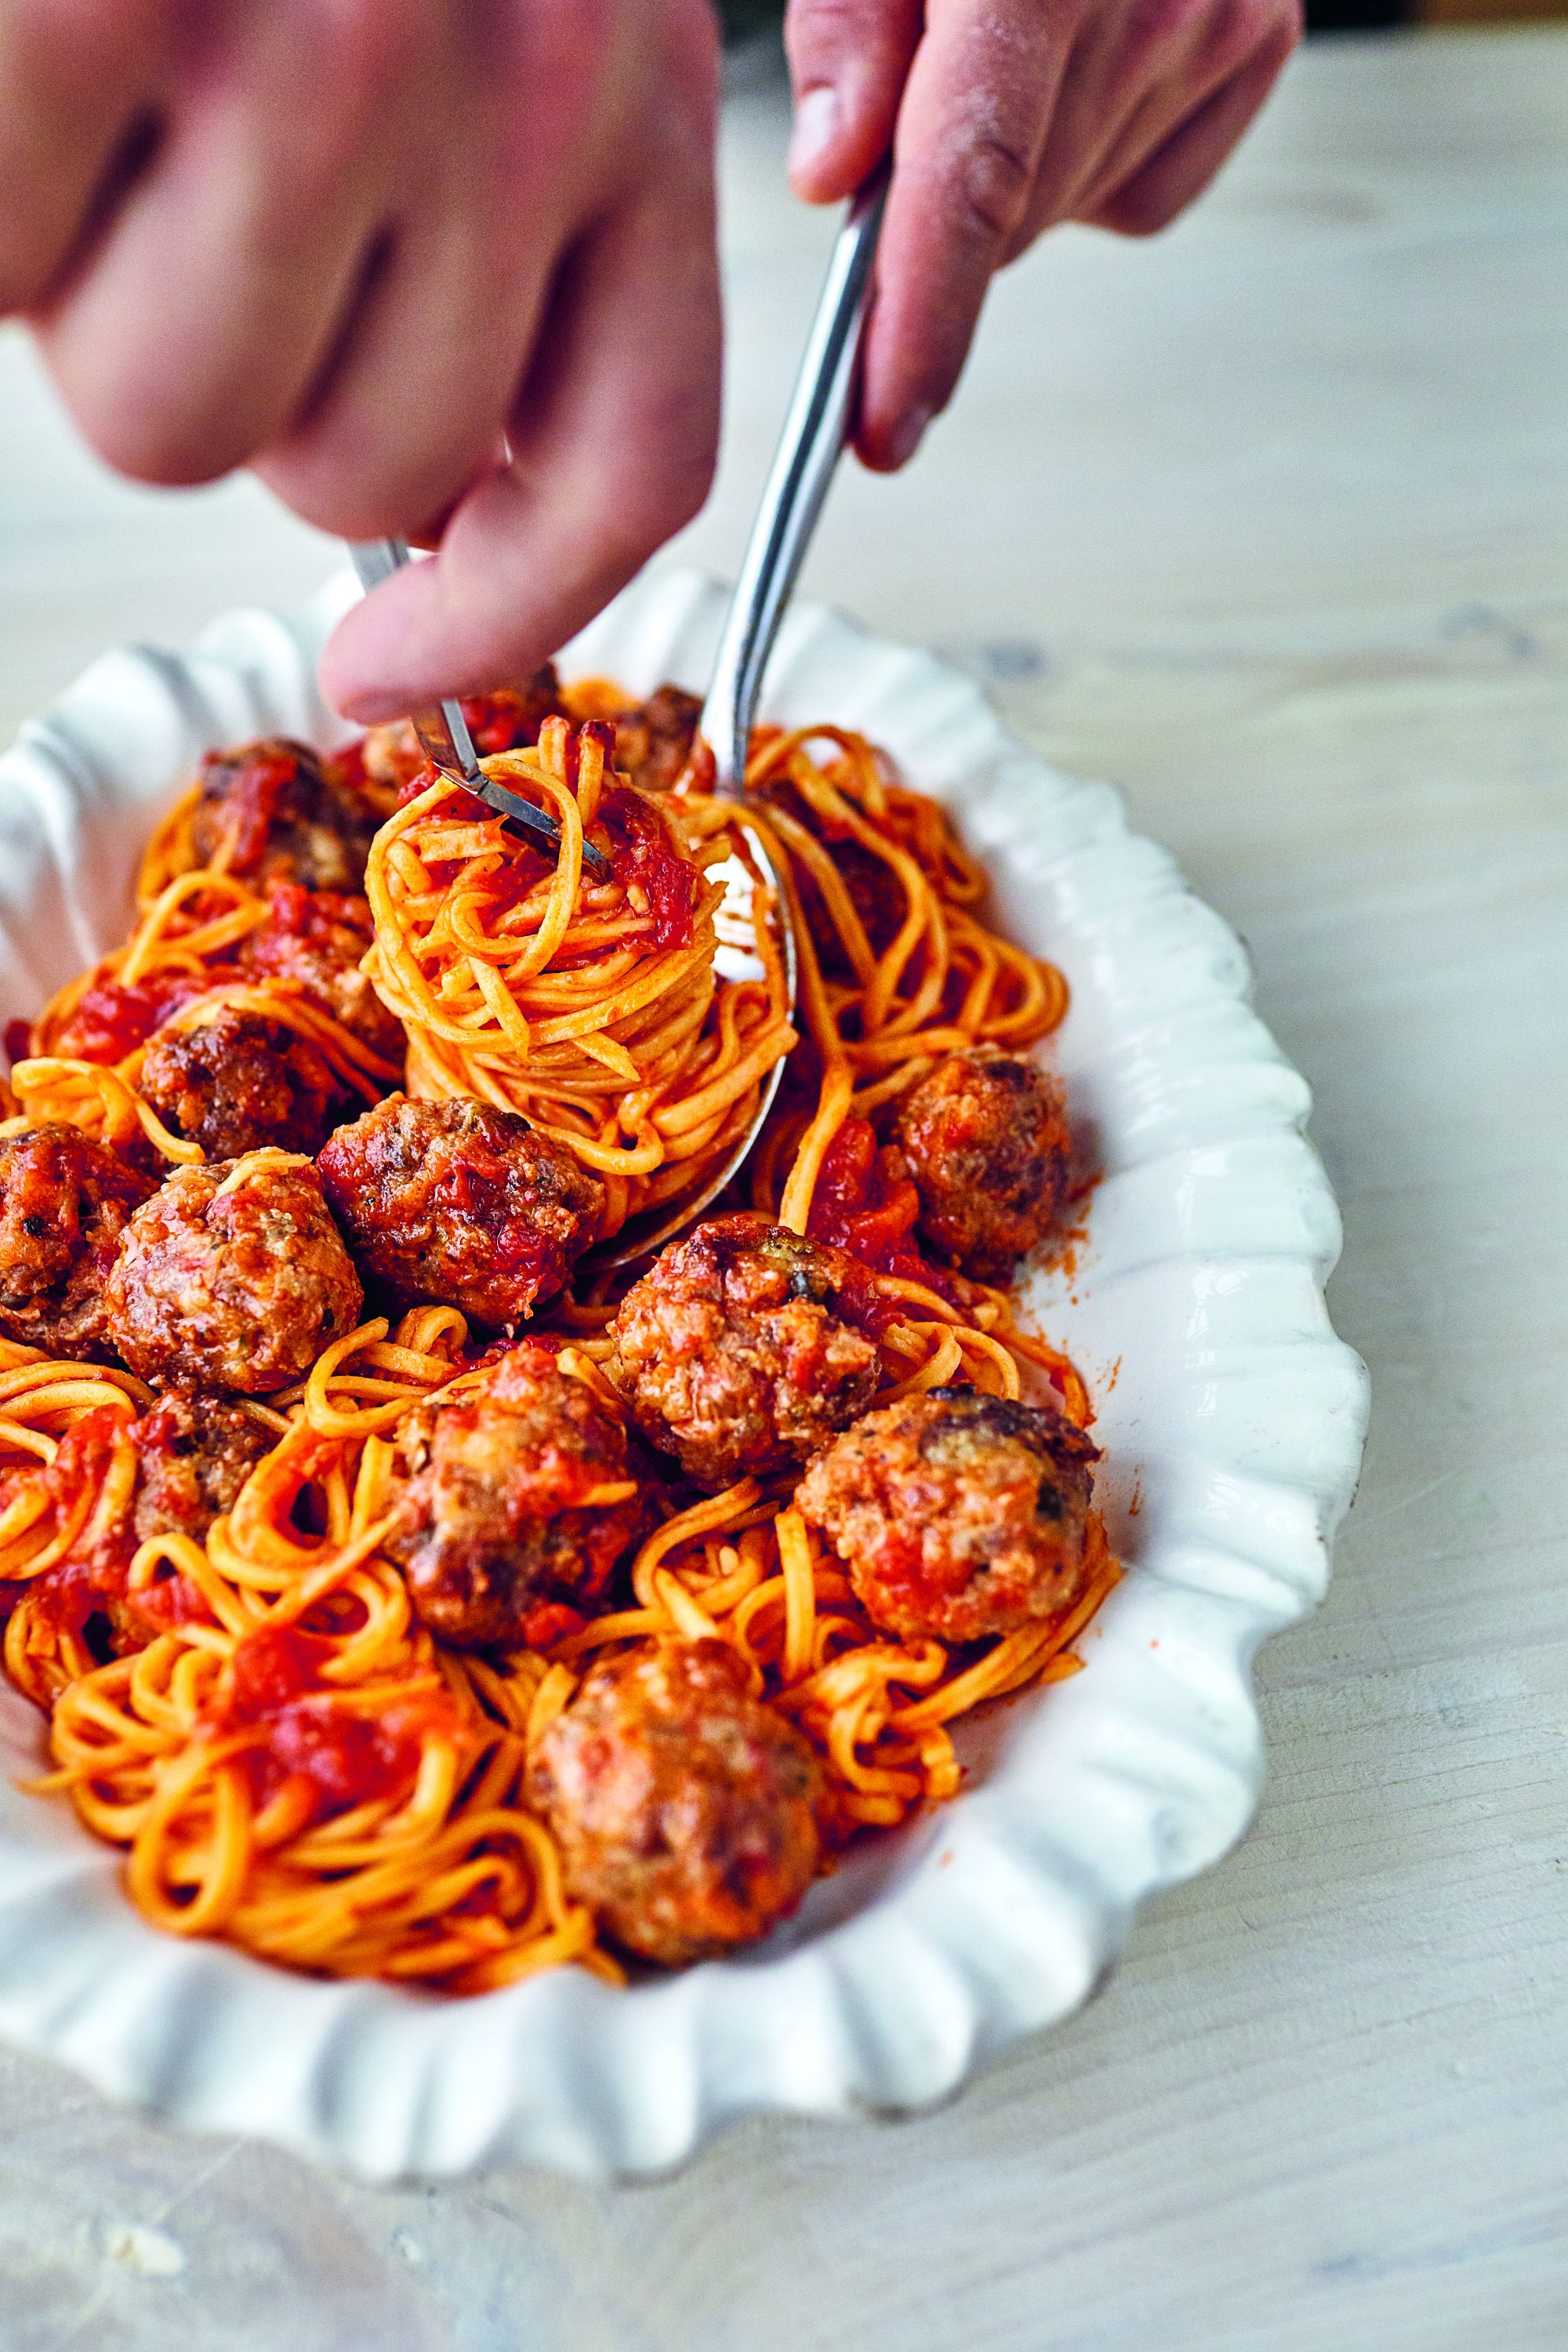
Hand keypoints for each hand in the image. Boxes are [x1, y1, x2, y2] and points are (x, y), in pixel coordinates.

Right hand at [0, 0, 722, 718]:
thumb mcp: (500, 22)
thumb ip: (510, 249)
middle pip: (368, 481)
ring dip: (105, 317)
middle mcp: (524, 77)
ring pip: (183, 426)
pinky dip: (0, 224)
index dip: (502, 617)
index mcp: (638, 90)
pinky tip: (36, 88)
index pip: (630, 472)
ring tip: (112, 121)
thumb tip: (430, 514)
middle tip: (193, 220)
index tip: (384, 676)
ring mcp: (329, 48)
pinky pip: (19, 274)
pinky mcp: (117, 4)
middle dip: (255, 399)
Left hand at [785, 0, 1299, 468]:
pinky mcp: (1261, 42)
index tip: (885, 429)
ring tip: (1009, 47)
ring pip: (1060, 213)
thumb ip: (848, 28)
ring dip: (1009, 176)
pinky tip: (1081, 70)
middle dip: (935, 208)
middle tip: (912, 102)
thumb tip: (837, 185)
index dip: (922, 324)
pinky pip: (1138, 192)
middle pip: (1005, 217)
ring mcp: (1223, 21)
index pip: (970, 183)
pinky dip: (1088, 160)